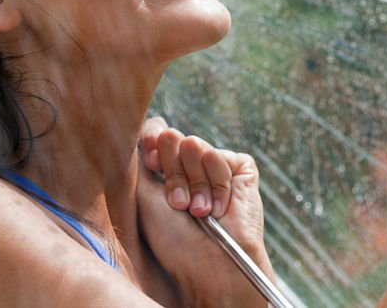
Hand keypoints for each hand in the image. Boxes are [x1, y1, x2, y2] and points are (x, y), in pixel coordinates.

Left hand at [136, 117, 273, 307]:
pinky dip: (216, 184)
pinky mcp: (241, 169)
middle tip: (178, 202)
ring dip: (194, 184)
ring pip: (197, 145)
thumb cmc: (174, 239)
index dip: (154, 145)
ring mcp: (216, 166)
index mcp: (165, 169)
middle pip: (174, 137)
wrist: (211, 263)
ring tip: (198, 212)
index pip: (157, 132)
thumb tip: (156, 124)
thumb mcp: (145, 195)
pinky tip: (218, 209)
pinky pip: (220, 157)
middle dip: (172, 171)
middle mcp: (190, 165)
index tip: (154, 167)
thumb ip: (146, 156)